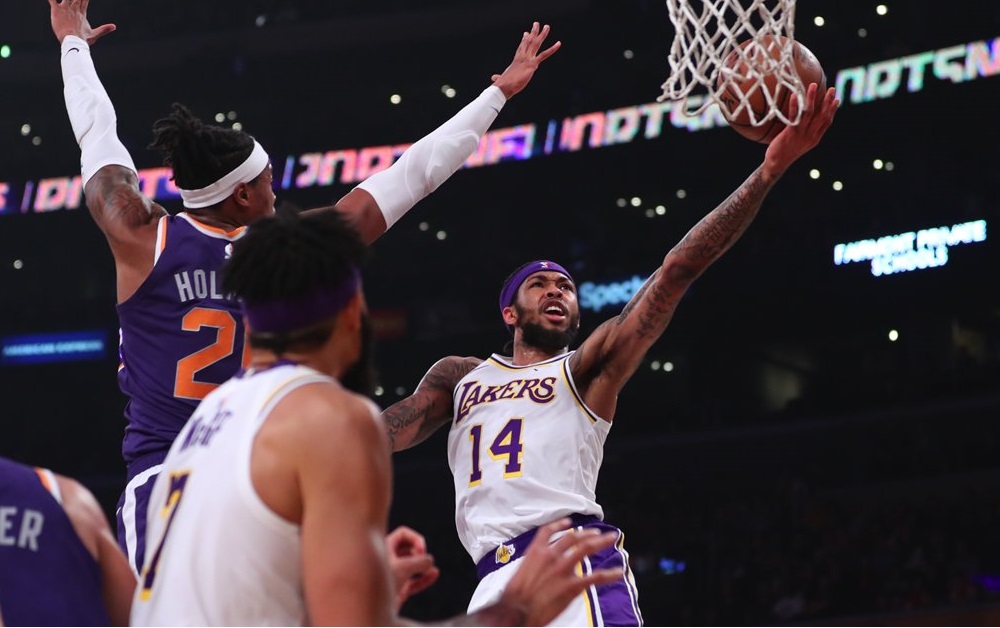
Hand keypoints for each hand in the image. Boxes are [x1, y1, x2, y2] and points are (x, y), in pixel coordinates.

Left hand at [49, 0, 115, 44]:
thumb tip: (114, 26)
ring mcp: (65, 8)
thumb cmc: (83, 39)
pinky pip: (52, 0)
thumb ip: (104, 29)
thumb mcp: (94, 34)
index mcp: (82, 13)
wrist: (72, 41)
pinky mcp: (56, 10)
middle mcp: (74, 8)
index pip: (84, 0)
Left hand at [385, 526, 439, 611]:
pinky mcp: (397, 589)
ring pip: (411, 566)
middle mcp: (387, 560)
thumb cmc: (378, 584)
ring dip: (423, 566)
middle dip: (419, 552)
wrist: (367, 610)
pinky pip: (413, 581)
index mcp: (383, 549)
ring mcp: (392, 575)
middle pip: (407, 548)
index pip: (403, 534)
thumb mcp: (403, 568)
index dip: (415, 539)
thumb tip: (430, 561)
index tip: (422, 549)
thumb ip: (420, 561)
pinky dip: (424, 578)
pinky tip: (434, 575)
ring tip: (431, 569)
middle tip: (423, 558)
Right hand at [491, 22, 561, 99]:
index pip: (521, 48)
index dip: (524, 40)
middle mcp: (522, 57)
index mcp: (516, 60)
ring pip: (536, 43)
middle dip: (533, 32)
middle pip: (528, 41)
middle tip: (536, 24)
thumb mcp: (501, 78)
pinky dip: (552, 49)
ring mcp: (527, 59)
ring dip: (542, 34)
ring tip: (547, 26)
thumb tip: (493, 78)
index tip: (526, 33)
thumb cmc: (502, 85)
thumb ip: (499, 77)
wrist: (504, 86)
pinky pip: (544, 55)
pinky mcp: (532, 64)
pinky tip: (558, 43)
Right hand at [497, 518, 620, 625]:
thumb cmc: (513, 596)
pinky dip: (609, 574)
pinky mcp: (571, 586)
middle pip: (573, 538)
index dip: (561, 525)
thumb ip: (532, 566)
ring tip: (610, 539)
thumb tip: (536, 569)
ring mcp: (562, 569)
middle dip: (588, 533)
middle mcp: (551, 555)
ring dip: (600, 542)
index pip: (549, 531)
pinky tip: (618, 572)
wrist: (516, 610)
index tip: (570, 523)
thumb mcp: (519, 573)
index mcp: (536, 551)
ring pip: (585, 548)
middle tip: (599, 533)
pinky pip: (595, 577)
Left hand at [763, 82, 839, 178]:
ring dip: (812, 98)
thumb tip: (808, 121)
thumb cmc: (786, 152)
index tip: (837, 100)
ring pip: (809, 113)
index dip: (833, 110)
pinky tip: (795, 95)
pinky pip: (794, 117)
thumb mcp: (801, 143)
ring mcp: (801, 134)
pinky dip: (795, 105)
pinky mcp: (790, 133)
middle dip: (828, 101)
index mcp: (815, 138)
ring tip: (813, 85)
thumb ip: (806, 132)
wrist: (776, 165)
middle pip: (822, 115)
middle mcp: (811, 135)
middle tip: (832, 89)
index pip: (827, 122)